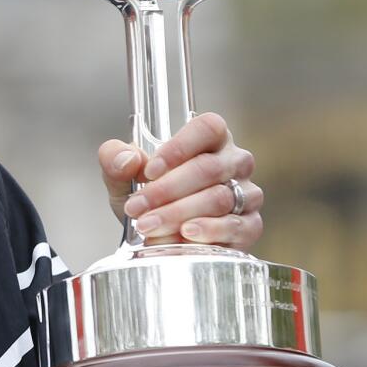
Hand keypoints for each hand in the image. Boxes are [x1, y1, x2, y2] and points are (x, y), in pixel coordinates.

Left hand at [98, 112, 262, 249]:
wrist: (158, 237)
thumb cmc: (147, 197)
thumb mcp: (121, 177)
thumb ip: (115, 160)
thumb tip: (128, 159)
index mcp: (210, 138)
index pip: (207, 128)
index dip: (179, 147)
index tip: (149, 170)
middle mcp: (235, 161)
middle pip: (208, 168)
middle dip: (167, 189)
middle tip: (137, 207)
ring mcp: (247, 193)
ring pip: (219, 198)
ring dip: (179, 213)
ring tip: (149, 225)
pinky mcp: (250, 225)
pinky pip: (235, 226)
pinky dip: (208, 231)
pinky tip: (186, 233)